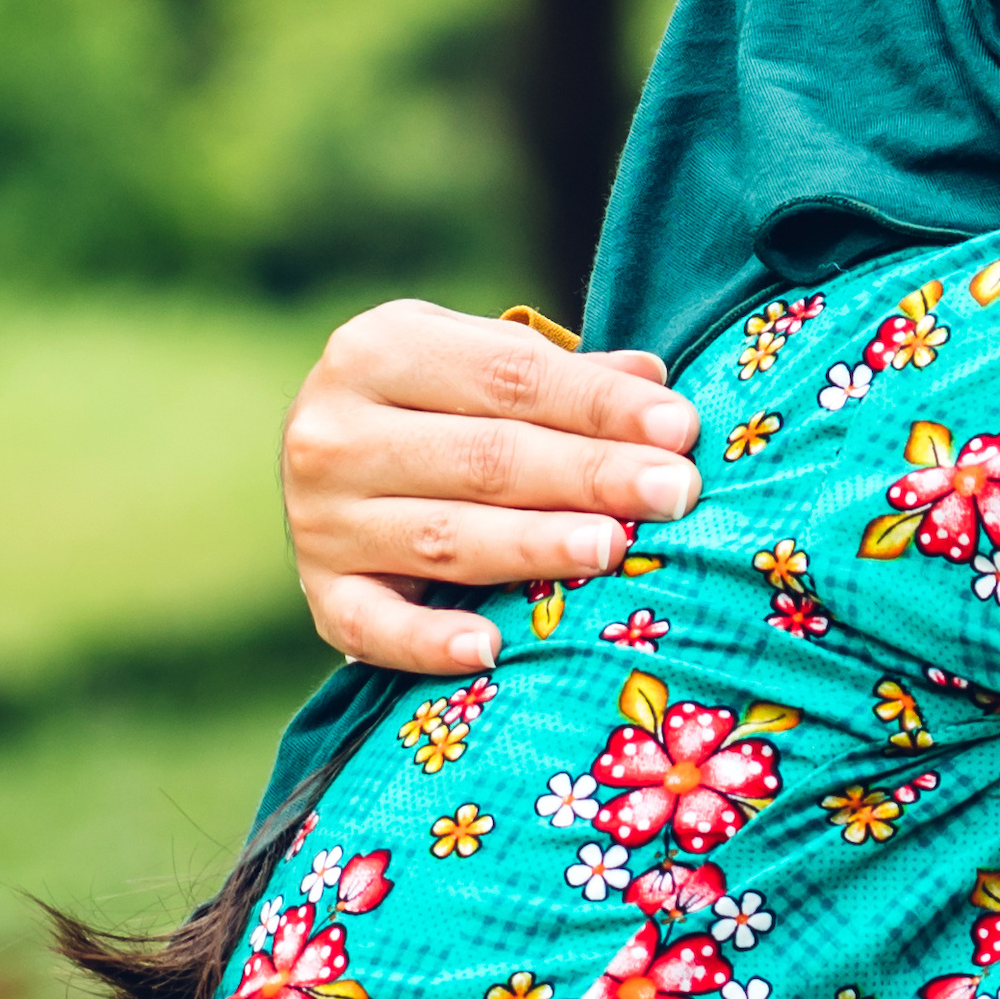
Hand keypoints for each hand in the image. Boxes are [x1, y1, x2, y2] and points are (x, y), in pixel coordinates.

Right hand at [283, 301, 705, 673]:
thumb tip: (656, 384)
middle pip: (485, 458)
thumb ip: (564, 376)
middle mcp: (333, 432)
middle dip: (590, 474)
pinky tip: (489, 649)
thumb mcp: (479, 363)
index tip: (680, 428)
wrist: (323, 461)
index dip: (599, 403)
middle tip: (673, 492)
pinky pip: (371, 627)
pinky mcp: (319, 593)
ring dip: (535, 546)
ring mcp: (319, 520)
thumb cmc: (431, 406)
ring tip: (613, 549)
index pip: (508, 375)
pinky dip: (427, 642)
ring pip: (444, 538)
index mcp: (376, 349)